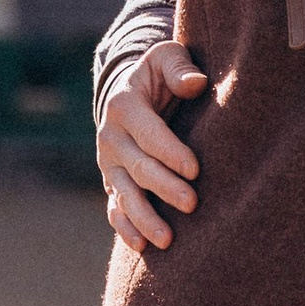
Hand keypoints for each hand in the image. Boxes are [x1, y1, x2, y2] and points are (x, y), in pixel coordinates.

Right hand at [96, 43, 206, 247]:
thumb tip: (196, 83)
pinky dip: (125, 228)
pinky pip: (114, 208)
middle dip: (164, 188)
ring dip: (144, 219)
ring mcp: (108, 163)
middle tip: (192, 204)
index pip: (149, 133)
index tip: (195, 169)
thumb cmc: (158, 74)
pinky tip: (141, 247)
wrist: (128, 90)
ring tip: (167, 241)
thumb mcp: (166, 58)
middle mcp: (110, 137)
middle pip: (138, 168)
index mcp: (123, 105)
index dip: (170, 152)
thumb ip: (180, 67)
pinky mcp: (110, 181)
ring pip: (124, 195)